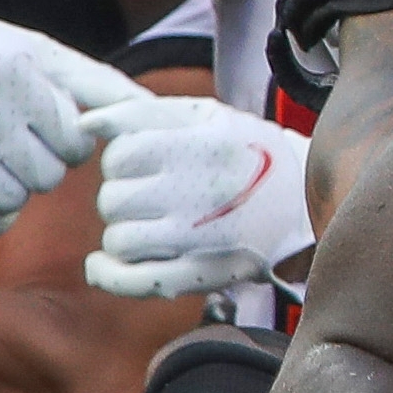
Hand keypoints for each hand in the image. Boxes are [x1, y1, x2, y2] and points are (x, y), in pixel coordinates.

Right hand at [0, 4, 147, 237]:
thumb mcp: (49, 57)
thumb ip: (103, 86)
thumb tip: (155, 115)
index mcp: (13, 71)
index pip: (73, 144)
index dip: (70, 142)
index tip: (50, 126)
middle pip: (45, 177)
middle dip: (44, 166)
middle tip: (24, 144)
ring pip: (10, 202)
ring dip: (17, 191)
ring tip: (3, 161)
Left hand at [82, 97, 312, 297]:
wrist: (307, 204)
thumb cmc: (248, 153)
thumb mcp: (206, 115)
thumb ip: (141, 111)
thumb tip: (85, 123)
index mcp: (203, 147)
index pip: (120, 155)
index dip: (123, 159)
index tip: (144, 163)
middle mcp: (202, 194)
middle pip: (114, 200)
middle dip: (122, 196)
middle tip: (150, 196)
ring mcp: (202, 240)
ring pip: (119, 240)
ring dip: (124, 232)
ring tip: (148, 224)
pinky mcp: (203, 276)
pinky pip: (132, 281)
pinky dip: (108, 274)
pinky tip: (102, 264)